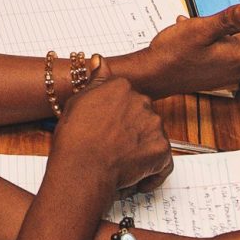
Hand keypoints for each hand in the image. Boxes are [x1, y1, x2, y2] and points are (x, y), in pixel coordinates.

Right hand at [52, 76, 171, 193]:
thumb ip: (96, 81)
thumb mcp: (78, 101)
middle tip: (114, 147)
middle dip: (132, 131)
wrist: (83, 168)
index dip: (118, 117)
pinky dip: (152, 172)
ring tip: (122, 163)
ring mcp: (154, 125)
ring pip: (153, 136)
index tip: (110, 128)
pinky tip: (136, 179)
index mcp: (121, 87)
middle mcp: (142, 101)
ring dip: (142, 149)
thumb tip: (100, 61)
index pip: (128, 98)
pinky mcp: (162, 149)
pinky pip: (163, 162)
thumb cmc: (76, 138)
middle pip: (142, 115)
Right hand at [112, 4, 239, 97]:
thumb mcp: (199, 29)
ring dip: (234, 25)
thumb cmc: (173, 56)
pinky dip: (223, 36)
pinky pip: (232, 48)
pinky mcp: (223, 71)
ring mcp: (233, 70)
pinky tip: (204, 30)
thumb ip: (227, 19)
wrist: (153, 76)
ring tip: (214, 17)